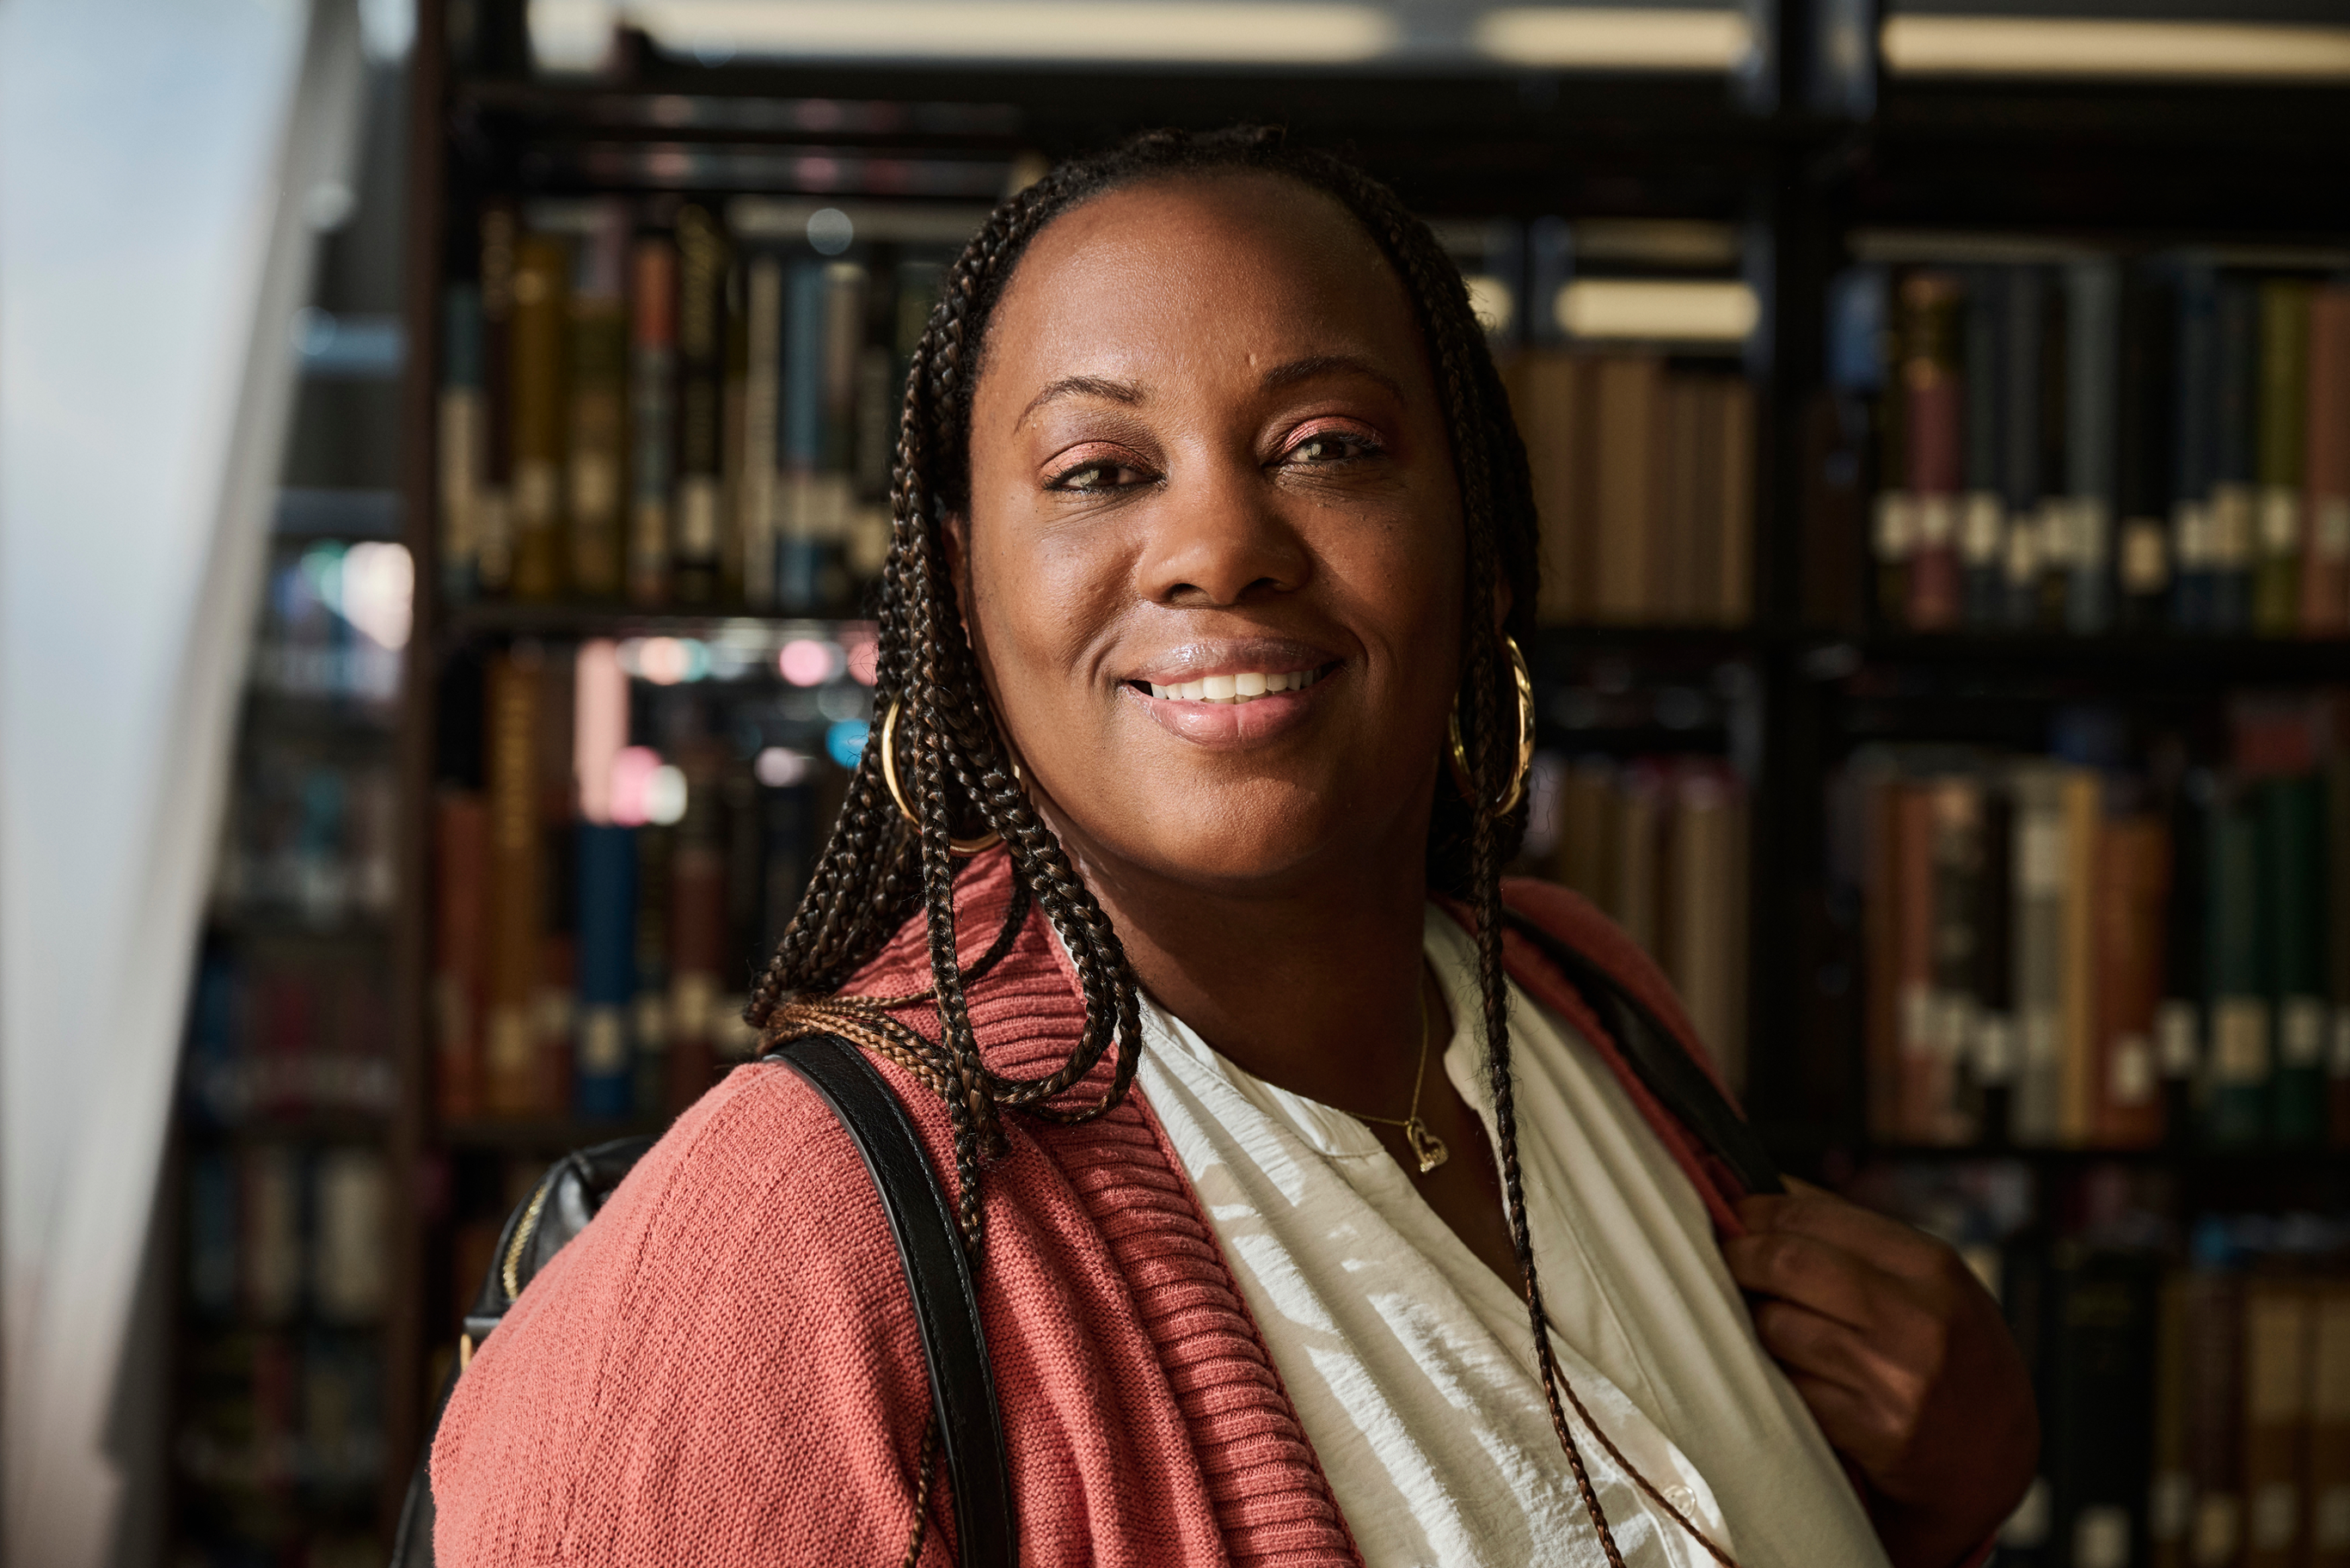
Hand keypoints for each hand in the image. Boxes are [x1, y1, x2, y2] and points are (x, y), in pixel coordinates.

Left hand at [1724, 1180, 2036, 1567]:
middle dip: (1738, 1256)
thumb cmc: (1955, 1355)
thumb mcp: (1933, 1284)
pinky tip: (1774, 1370)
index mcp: (1931, 1266)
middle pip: (1787, 1264)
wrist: (1997, 1459)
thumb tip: (1768, 1190)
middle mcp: (1918, 1318)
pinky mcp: (1875, 1433)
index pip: (1814, 1218)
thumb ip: (1858, 1238)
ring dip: (1750, 1320)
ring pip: (1777, 1326)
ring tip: (1752, 1317)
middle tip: (1720, 1259)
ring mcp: (1896, 1379)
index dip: (1756, 1212)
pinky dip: (1770, 1375)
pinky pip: (1788, 1388)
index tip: (1728, 1213)